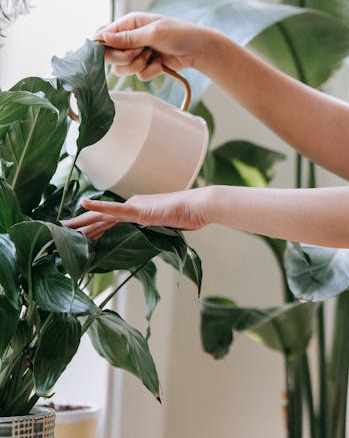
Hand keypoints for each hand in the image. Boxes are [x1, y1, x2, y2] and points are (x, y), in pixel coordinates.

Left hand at [64, 188, 213, 238]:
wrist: (199, 206)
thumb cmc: (188, 215)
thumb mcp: (168, 227)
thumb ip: (158, 229)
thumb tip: (157, 234)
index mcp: (137, 211)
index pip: (110, 220)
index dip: (92, 226)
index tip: (77, 233)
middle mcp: (132, 206)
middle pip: (100, 217)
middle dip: (81, 225)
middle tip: (61, 231)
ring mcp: (134, 207)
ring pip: (102, 214)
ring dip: (82, 220)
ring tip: (65, 224)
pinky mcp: (138, 209)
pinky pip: (114, 209)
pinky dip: (98, 206)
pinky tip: (85, 203)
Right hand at [95, 12, 208, 80]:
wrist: (199, 50)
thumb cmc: (180, 34)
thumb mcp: (153, 33)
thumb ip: (128, 38)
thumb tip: (103, 38)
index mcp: (130, 23)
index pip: (103, 35)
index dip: (104, 47)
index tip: (112, 53)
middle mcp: (130, 38)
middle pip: (109, 55)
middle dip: (124, 58)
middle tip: (140, 53)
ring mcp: (137, 53)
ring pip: (121, 68)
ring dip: (137, 66)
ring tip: (152, 57)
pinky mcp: (146, 65)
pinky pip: (137, 75)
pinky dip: (150, 72)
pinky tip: (161, 64)